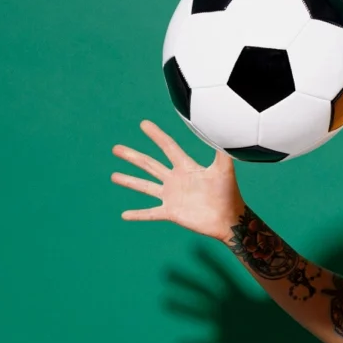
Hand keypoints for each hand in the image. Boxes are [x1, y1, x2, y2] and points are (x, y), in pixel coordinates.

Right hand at [111, 120, 243, 241]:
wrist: (229, 218)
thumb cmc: (229, 193)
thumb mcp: (224, 169)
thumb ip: (222, 150)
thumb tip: (222, 130)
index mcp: (186, 167)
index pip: (168, 147)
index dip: (156, 135)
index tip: (144, 124)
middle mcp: (176, 180)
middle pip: (149, 164)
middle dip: (132, 156)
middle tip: (115, 148)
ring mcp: (172, 196)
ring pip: (145, 186)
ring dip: (129, 181)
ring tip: (113, 176)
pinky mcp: (171, 212)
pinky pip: (150, 213)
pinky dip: (138, 214)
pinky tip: (124, 215)